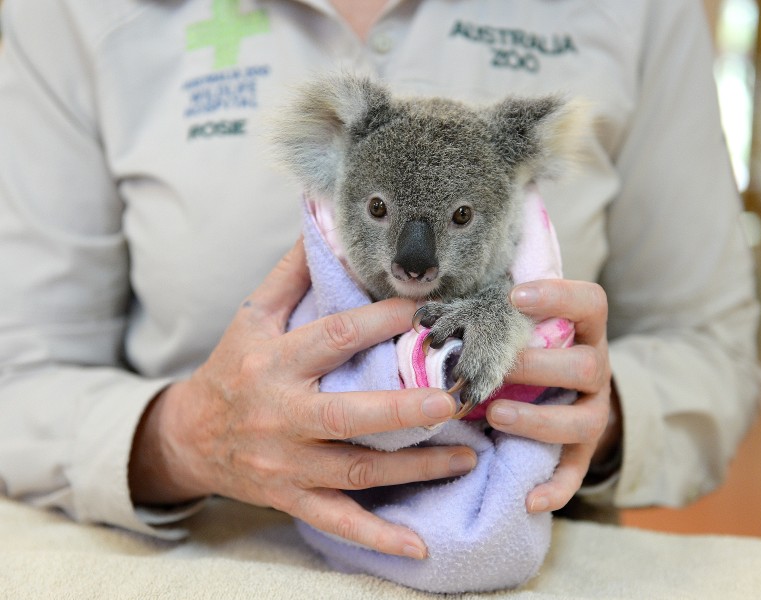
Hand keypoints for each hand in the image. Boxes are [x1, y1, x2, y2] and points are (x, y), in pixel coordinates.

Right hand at [129, 239, 476, 558]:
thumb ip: (292, 274)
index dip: (381, 321)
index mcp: (272, 361)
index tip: (428, 308)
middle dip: (404, 408)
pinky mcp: (292, 497)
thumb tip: (324, 223)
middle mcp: (280, 415)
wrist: (190, 436)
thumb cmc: (233, 367)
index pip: (334, 338)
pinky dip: (378, 537)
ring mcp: (287, 463)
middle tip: (455, 397)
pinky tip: (421, 546)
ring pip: (356, 470)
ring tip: (468, 455)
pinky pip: (338, 520)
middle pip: (347, 415)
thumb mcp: (252, 315)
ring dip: (415, 468)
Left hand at [485, 279, 618, 512]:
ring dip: (538, 420)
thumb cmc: (528, 347)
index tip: (514, 295)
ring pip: (582, 420)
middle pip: (587, 366)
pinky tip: (528, 499)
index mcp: (584, 331)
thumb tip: (422, 313)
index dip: (559, 297)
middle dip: (538, 368)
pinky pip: (576, 472)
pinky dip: (556, 488)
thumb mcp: (519, 327)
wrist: (568, 389)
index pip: (590, 303)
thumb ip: (490, 314)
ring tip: (495, 415)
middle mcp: (597, 370)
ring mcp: (593, 411)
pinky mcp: (583, 449)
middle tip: (495, 369)